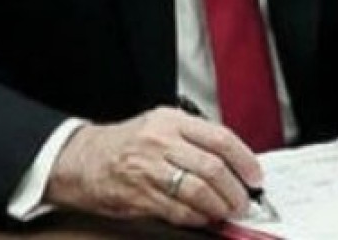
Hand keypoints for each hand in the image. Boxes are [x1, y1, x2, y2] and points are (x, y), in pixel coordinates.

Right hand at [44, 107, 261, 226]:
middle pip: (213, 168)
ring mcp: (149, 169)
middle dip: (235, 190)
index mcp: (171, 120)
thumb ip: (195, 139)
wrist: (82, 160)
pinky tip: (204, 216)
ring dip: (220, 206)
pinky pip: (179, 210)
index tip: (255, 176)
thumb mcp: (160, 126)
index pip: (220, 138)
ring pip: (199, 191)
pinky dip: (198, 217)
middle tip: (243, 200)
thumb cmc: (126, 144)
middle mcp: (161, 142)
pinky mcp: (140, 195)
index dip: (245, 160)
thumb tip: (234, 164)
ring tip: (227, 211)